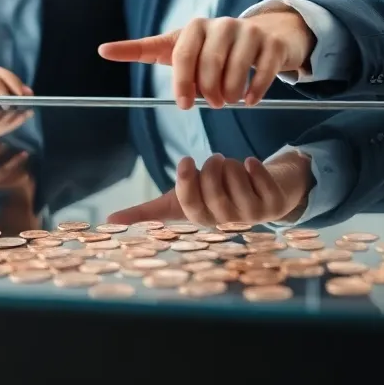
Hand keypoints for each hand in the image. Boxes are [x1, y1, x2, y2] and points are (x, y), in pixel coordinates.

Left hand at [98, 11, 314, 108]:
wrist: (262, 35)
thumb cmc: (209, 47)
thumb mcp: (174, 47)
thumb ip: (141, 50)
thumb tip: (102, 50)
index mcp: (194, 28)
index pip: (182, 55)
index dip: (181, 82)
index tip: (182, 105)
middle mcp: (221, 25)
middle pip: (209, 63)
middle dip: (207, 90)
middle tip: (210, 104)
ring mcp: (248, 32)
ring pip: (236, 68)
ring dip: (230, 92)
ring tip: (228, 100)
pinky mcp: (270, 44)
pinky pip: (262, 71)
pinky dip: (254, 91)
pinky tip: (249, 101)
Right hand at [108, 152, 312, 227]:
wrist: (261, 194)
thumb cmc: (212, 197)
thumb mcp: (178, 203)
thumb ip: (147, 214)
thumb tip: (109, 220)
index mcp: (204, 223)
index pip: (192, 208)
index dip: (188, 185)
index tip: (185, 160)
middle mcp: (229, 225)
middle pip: (215, 194)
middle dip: (211, 169)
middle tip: (213, 159)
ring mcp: (254, 216)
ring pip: (237, 182)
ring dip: (231, 165)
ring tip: (230, 165)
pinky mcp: (275, 203)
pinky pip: (263, 181)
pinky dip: (255, 167)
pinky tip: (250, 163)